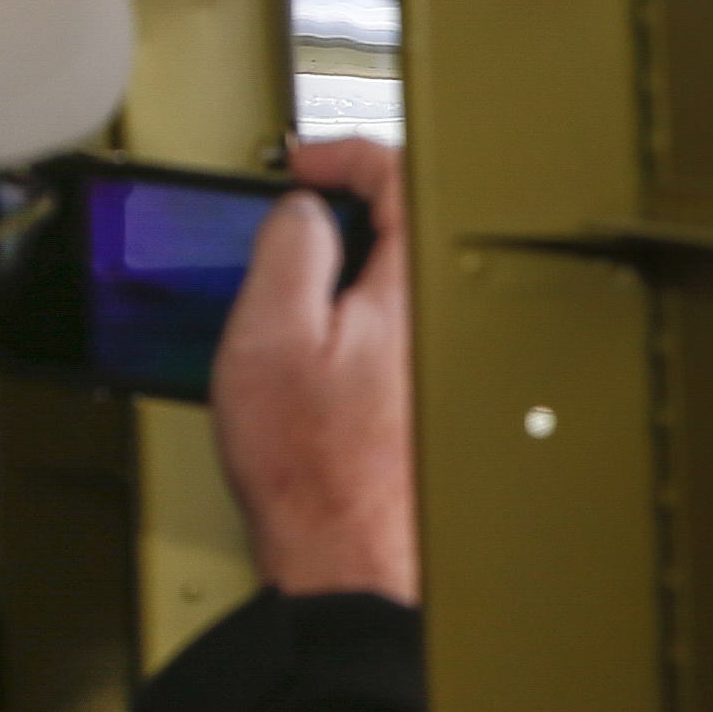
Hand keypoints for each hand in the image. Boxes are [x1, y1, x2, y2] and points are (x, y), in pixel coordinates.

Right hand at [210, 138, 415, 604]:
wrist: (345, 559)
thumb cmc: (315, 469)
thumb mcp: (270, 335)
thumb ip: (289, 248)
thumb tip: (301, 209)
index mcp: (414, 288)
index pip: (401, 172)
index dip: (343, 152)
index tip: (301, 166)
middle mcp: (442, 320)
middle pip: (403, 223)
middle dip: (341, 211)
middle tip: (288, 222)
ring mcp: (438, 361)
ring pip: (394, 279)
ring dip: (344, 268)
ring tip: (289, 292)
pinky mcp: (424, 399)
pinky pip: (390, 328)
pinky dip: (352, 318)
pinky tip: (311, 354)